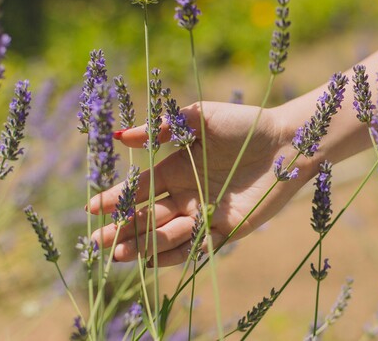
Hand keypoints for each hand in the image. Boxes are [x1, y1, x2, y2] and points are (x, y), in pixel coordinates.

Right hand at [87, 101, 312, 265]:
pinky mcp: (227, 230)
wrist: (287, 142)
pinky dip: (175, 254)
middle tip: (96, 242)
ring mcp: (205, 213)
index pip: (139, 189)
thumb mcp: (199, 118)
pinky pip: (197, 248)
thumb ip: (163, 128)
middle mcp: (187, 194)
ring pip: (167, 235)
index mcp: (177, 168)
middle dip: (121, 230)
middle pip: (147, 217)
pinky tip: (153, 260)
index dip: (115, 199)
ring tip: (120, 253)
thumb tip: (120, 137)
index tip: (91, 209)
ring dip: (143, 245)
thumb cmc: (244, 124)